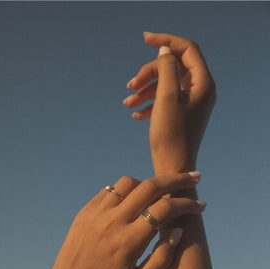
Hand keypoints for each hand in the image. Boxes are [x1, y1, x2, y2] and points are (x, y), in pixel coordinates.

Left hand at [45, 172, 204, 268]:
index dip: (186, 204)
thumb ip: (162, 257)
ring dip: (147, 184)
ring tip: (156, 194)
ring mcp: (97, 213)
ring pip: (128, 182)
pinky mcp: (85, 211)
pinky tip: (131, 201)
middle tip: (192, 177)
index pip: (164, 210)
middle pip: (149, 187)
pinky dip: (125, 190)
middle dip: (174, 179)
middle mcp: (113, 221)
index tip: (200, 205)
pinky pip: (109, 190)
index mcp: (129, 241)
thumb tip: (177, 230)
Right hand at [123, 32, 215, 171]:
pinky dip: (150, 103)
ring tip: (128, 102)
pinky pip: (165, 99)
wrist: (173, 167)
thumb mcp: (167, 97)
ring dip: (145, 90)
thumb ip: (167, 68)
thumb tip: (165, 50)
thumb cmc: (171, 135)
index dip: (167, 41)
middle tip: (130, 85)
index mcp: (203, 83)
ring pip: (166, 84)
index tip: (145, 38)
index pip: (187, 50)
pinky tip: (136, 114)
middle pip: (173, 67)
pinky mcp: (182, 113)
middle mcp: (200, 90)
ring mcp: (191, 102)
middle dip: (149, 73)